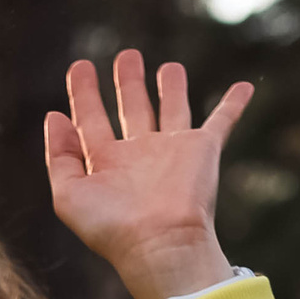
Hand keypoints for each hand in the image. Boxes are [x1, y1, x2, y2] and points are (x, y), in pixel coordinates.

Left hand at [45, 50, 251, 298]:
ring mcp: (172, 151)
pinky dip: (234, 104)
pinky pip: (222, 121)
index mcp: (106, 163)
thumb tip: (55, 116)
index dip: (83, 93)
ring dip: (172, 87)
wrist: (160, 244)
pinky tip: (244, 87)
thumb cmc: (112, 227)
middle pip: (132, 108)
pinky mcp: (203, 150)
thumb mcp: (68, 195)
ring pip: (172, 108)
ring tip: (169, 66)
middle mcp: (139, 154)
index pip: (91, 120)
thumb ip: (59, 156)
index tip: (80, 65)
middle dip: (128, 82)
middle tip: (127, 55)